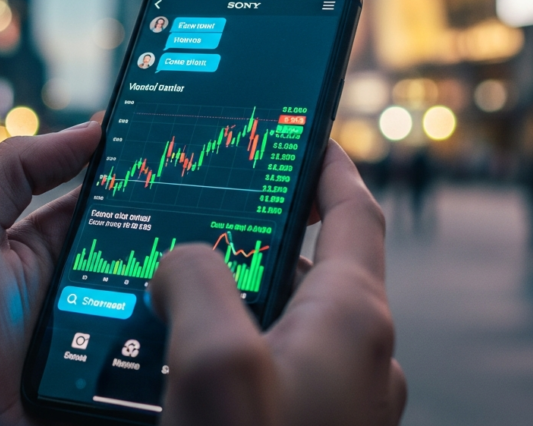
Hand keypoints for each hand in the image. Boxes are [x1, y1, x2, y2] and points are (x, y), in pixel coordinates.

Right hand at [150, 141, 406, 425]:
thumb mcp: (212, 364)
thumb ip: (196, 285)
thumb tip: (180, 263)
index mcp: (351, 322)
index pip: (355, 214)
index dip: (330, 167)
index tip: (305, 133)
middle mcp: (359, 359)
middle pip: (311, 269)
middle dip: (254, 241)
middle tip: (194, 229)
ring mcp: (340, 402)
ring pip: (288, 324)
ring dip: (237, 303)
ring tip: (173, 304)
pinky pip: (277, 369)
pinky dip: (236, 351)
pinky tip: (184, 369)